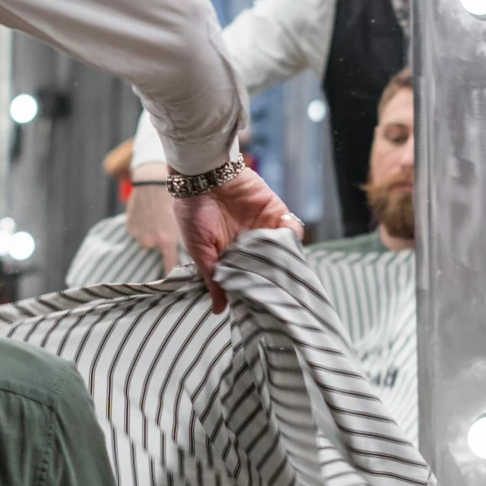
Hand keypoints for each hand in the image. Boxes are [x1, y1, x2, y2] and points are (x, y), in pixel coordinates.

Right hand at [125, 180, 178, 272]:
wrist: (152, 180)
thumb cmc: (169, 199)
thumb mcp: (178, 220)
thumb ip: (177, 237)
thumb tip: (180, 253)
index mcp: (167, 240)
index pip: (170, 265)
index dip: (172, 275)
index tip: (174, 284)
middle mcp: (151, 241)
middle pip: (156, 251)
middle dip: (158, 244)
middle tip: (161, 229)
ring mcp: (138, 234)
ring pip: (145, 240)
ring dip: (149, 232)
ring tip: (154, 217)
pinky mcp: (129, 226)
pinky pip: (136, 230)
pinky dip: (140, 225)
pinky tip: (146, 212)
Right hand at [174, 166, 301, 313]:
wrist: (202, 174)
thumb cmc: (193, 213)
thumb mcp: (199, 251)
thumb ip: (213, 278)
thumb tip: (219, 311)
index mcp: (230, 257)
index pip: (249, 279)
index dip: (256, 290)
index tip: (263, 304)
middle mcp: (249, 245)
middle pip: (271, 268)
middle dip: (276, 278)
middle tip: (280, 290)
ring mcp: (264, 228)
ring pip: (284, 251)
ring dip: (287, 259)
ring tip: (284, 267)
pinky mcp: (275, 211)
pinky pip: (291, 227)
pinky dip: (292, 235)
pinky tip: (285, 240)